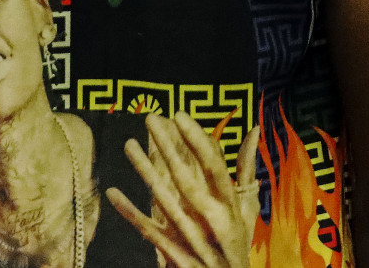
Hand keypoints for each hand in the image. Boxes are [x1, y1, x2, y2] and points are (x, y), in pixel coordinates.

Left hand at [109, 112, 263, 267]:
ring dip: (145, 171)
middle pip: (185, 177)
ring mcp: (190, 237)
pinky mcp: (173, 253)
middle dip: (167, 147)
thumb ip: (247, 169)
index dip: (197, 139)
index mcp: (230, 205)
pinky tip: (115, 192)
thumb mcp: (248, 207)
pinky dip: (130, 212)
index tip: (179, 115)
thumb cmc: (238, 243)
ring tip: (128, 144)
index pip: (214, 166)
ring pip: (164, 199)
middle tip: (150, 118)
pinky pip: (149, 230)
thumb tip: (253, 130)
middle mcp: (211, 219)